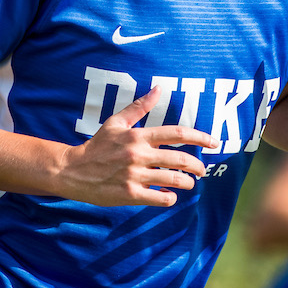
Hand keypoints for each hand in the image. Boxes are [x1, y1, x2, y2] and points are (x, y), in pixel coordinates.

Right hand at [58, 86, 220, 206]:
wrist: (73, 171)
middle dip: (197, 166)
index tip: (214, 142)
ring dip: (187, 183)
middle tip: (202, 170)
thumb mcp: (116, 122)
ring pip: (173, 180)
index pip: (176, 134)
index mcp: (138, 136)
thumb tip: (159, 88)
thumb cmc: (97, 145)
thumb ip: (139, 107)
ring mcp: (134, 176)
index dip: (200, 137)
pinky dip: (170, 198)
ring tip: (189, 183)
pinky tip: (169, 196)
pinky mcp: (130, 194)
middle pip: (180, 159)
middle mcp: (138, 155)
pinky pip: (160, 198)